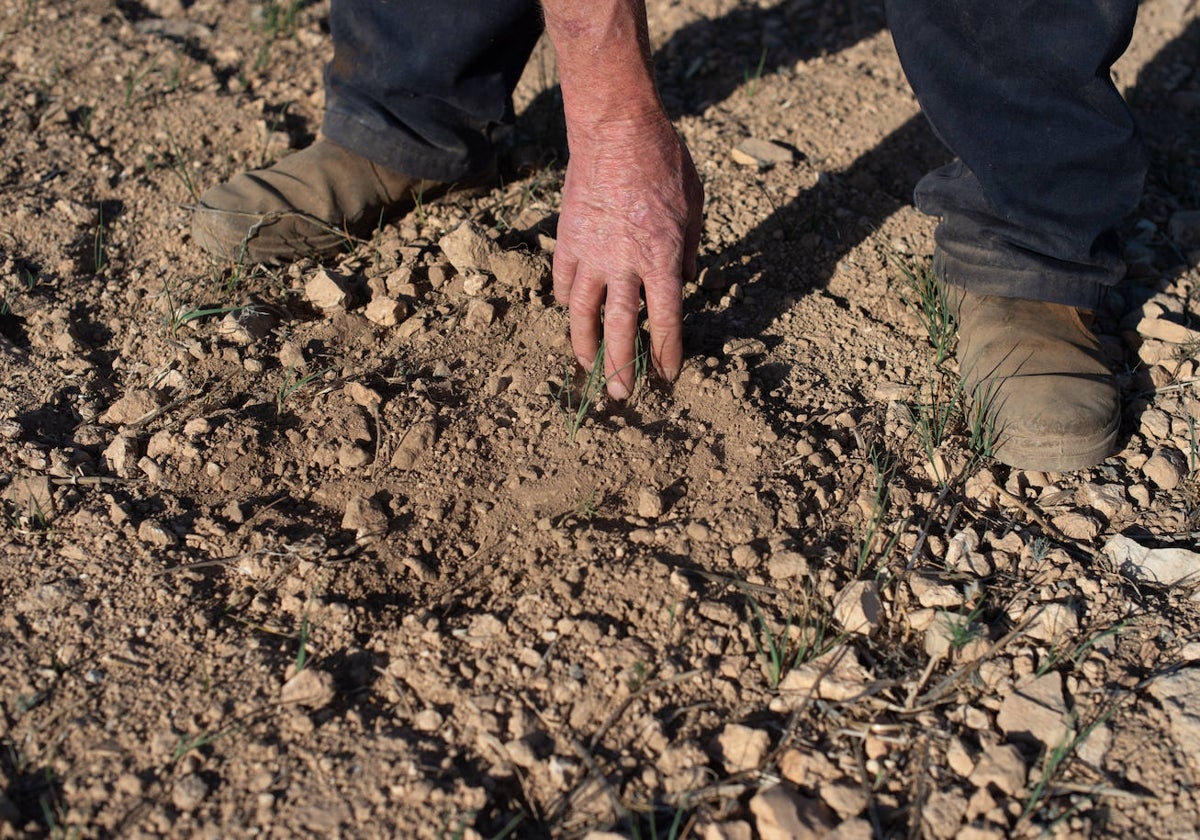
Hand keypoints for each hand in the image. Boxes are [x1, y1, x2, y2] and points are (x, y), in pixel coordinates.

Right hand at [552, 116, 702, 398]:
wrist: (617, 129)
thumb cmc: (664, 162)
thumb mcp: (695, 208)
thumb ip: (689, 250)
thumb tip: (684, 282)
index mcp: (663, 259)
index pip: (665, 322)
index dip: (666, 354)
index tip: (667, 375)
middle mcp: (625, 265)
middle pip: (620, 330)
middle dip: (621, 367)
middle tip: (620, 395)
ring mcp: (591, 254)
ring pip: (583, 315)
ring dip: (584, 346)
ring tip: (587, 367)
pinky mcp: (567, 240)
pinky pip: (564, 282)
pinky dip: (568, 301)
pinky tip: (572, 312)